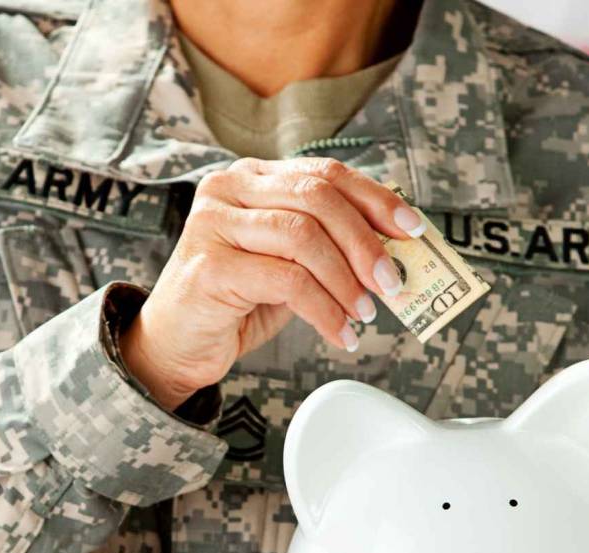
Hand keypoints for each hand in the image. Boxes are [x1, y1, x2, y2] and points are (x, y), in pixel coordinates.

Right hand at [119, 157, 425, 408]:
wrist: (176, 343)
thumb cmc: (236, 300)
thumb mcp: (290, 262)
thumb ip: (329, 244)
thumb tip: (396, 249)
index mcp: (252, 177)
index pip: (326, 173)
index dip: (376, 199)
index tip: (413, 229)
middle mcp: (228, 188)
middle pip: (317, 197)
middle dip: (366, 241)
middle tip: (392, 282)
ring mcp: (213, 224)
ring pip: (303, 237)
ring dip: (346, 280)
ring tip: (365, 312)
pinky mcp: (209, 266)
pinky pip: (287, 281)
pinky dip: (325, 310)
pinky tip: (339, 332)